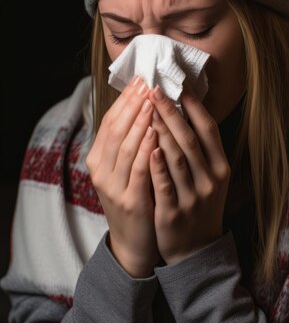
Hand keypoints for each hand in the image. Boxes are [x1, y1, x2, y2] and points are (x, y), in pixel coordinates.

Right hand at [86, 76, 159, 276]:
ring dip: (139, 121)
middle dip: (132, 104)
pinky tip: (157, 132)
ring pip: (125, 146)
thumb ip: (130, 141)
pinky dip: (146, 149)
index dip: (124, 100)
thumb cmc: (135, 197)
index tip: (140, 80)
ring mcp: (113, 186)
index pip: (109, 122)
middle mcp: (101, 171)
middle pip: (115, 130)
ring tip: (152, 101)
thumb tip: (144, 104)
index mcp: (98, 160)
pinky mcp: (129, 200)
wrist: (134, 242)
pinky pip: (138, 169)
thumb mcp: (125, 169)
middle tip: (147, 83)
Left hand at [148, 81, 230, 263]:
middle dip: (171, 112)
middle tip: (154, 89)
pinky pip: (164, 183)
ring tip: (147, 109)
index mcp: (221, 168)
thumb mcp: (211, 179)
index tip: (178, 84)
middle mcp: (211, 180)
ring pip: (176, 158)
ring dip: (161, 131)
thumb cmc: (200, 206)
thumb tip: (185, 110)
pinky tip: (147, 146)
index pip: (209, 130)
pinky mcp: (174, 212)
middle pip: (190, 139)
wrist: (196, 250)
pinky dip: (156, 164)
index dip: (194, 106)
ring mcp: (193, 197)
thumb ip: (201, 151)